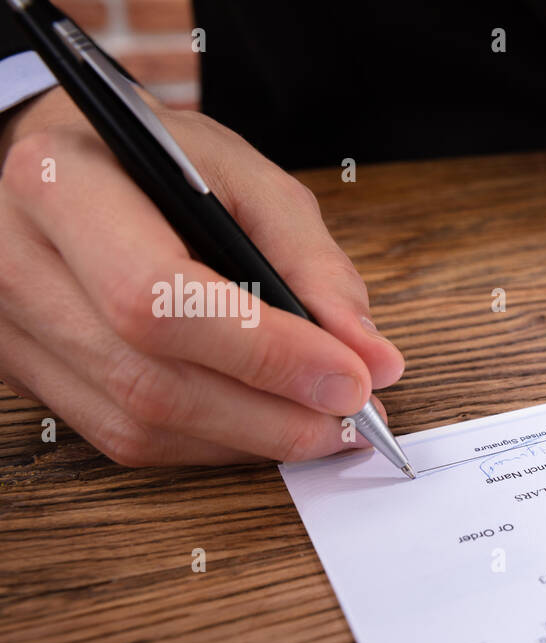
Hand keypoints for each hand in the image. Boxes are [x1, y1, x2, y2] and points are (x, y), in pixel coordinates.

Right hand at [0, 88, 403, 465]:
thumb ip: (316, 266)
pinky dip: (212, 442)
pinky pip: (127, 437)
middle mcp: (19, 263)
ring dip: (250, 439)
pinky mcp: (27, 375)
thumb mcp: (248, 179)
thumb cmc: (158, 163)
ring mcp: (9, 330)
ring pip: (141, 424)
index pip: (159, 298)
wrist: (68, 163)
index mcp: (62, 185)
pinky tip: (262, 422)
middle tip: (352, 419)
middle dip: (272, 414)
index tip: (351, 379)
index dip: (265, 352)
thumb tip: (374, 360)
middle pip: (151, 380)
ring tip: (321, 424)